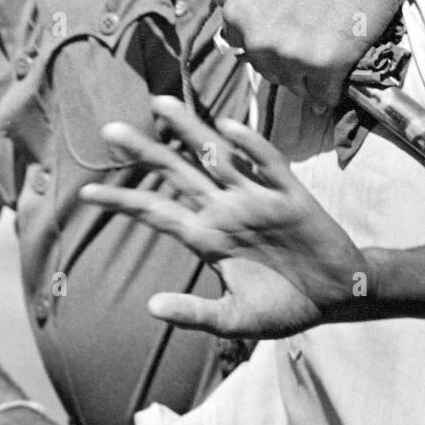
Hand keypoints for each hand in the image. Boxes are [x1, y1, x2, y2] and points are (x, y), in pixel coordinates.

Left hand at [79, 96, 370, 337]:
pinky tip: (228, 129)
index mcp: (208, 237)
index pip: (157, 212)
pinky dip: (250, 145)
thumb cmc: (287, 305)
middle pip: (177, 172)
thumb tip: (151, 306)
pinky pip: (267, 164)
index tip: (86, 194)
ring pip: (216, 156)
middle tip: (109, 130)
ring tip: (159, 105)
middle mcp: (225, 209)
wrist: (338, 298)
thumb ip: (195, 312)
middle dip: (145, 151)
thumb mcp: (235, 319)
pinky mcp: (289, 196)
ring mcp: (256, 199)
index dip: (125, 200)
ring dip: (189, 131)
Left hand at [221, 0, 411, 109]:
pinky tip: (340, 74)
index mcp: (238, 14)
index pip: (243, 49)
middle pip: (270, 71)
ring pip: (297, 86)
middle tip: (310, 47)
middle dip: (289, 64)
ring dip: (311, 79)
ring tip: (328, 57)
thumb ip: (254, 6)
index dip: (267, 47)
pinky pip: (325, 95)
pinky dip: (333, 89)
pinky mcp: (325, 66)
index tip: (282, 44)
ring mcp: (290, 54)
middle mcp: (258, 38)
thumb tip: (249, 33)